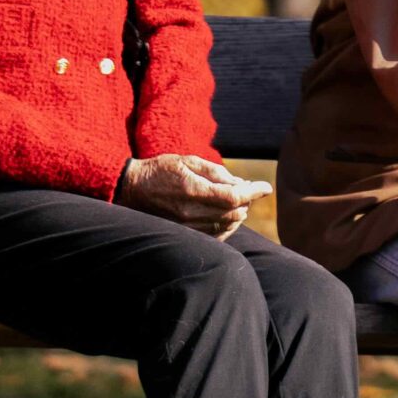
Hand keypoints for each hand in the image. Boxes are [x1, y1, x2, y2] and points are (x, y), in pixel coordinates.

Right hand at [118, 155, 268, 238]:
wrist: (131, 190)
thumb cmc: (161, 171)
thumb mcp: (188, 161)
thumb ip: (216, 172)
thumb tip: (242, 184)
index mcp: (193, 190)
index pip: (234, 196)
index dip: (254, 192)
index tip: (266, 188)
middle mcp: (191, 212)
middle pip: (234, 212)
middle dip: (246, 201)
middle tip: (248, 190)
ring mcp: (188, 227)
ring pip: (228, 225)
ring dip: (239, 213)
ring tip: (237, 201)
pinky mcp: (185, 235)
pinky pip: (217, 236)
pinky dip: (229, 226)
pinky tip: (228, 216)